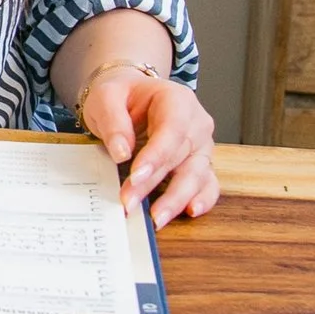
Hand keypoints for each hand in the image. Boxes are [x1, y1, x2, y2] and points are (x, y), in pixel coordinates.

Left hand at [76, 72, 219, 227]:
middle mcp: (196, 123)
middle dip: (154, 184)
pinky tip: (189, 211)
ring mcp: (201, 146)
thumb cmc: (121, 95)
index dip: (156, 156)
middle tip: (129, 203)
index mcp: (177, 100)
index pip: (172, 130)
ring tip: (156, 218)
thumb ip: (113, 121)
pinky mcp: (200, 164)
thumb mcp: (106, 97)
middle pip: (180, 158)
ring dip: (176, 199)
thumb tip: (122, 153)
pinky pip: (208, 184)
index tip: (135, 176)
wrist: (130, 95)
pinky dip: (202, 199)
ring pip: (196, 176)